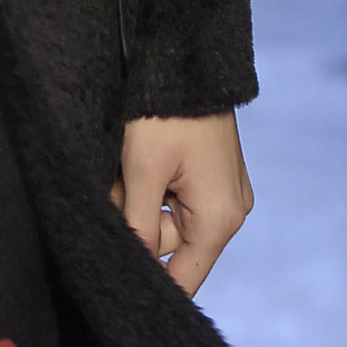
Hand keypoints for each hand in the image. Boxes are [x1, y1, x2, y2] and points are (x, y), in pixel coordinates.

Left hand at [111, 110, 252, 294]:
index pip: (184, 279)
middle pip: (168, 244)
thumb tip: (131, 267)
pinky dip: (150, 184)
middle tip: (118, 185)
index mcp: (219, 220)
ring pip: (165, 217)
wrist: (187, 61)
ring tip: (127, 165)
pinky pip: (173, 196)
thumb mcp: (143, 172)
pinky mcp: (211, 176)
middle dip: (135, 220)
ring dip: (139, 199)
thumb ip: (138, 226)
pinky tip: (138, 160)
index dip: (149, 285)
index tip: (118, 282)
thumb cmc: (166, 115)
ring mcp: (222, 193)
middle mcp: (229, 212)